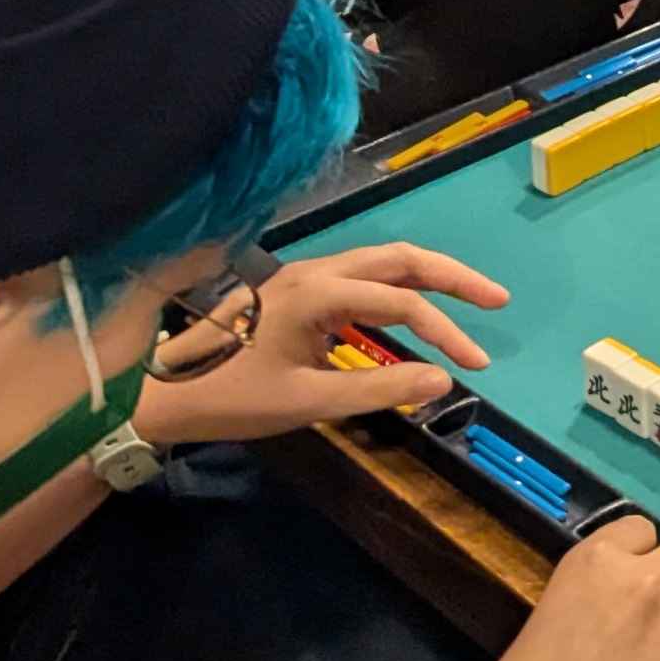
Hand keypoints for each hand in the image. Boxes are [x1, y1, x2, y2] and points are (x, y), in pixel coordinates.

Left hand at [138, 246, 508, 449]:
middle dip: (452, 277)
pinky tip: (409, 314)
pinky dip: (396, 289)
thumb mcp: (308, 401)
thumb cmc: (231, 397)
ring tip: (467, 299)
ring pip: (379, 263)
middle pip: (399, 259)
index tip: (474, 368)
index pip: (402, 302)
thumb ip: (379, 389)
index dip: (446, 332)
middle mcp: (314, 272)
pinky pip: (359, 279)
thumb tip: (443, 381)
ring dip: (426, 278)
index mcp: (317, 293)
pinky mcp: (295, 291)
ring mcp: (303, 278)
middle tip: (497, 300)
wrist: (162, 390)